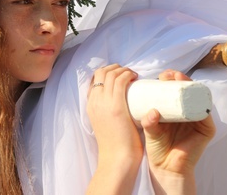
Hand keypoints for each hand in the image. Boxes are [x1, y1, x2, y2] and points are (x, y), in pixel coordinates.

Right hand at [86, 64, 142, 193]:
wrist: (116, 159)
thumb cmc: (115, 146)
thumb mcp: (105, 125)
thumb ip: (109, 114)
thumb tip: (122, 107)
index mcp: (90, 105)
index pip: (94, 80)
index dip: (106, 73)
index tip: (119, 76)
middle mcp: (94, 101)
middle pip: (100, 72)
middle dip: (114, 67)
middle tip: (127, 72)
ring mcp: (103, 102)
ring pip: (110, 73)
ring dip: (122, 69)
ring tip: (133, 75)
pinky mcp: (116, 105)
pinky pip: (120, 81)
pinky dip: (127, 74)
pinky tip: (135, 77)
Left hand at [141, 70, 215, 193]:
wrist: (165, 168)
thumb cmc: (156, 147)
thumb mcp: (149, 129)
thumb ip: (148, 121)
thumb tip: (152, 111)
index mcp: (174, 110)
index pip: (174, 90)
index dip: (169, 79)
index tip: (160, 75)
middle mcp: (187, 112)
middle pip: (187, 91)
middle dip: (179, 79)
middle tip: (168, 75)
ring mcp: (198, 120)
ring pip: (197, 98)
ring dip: (190, 87)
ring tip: (178, 79)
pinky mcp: (206, 129)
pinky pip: (206, 115)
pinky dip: (201, 106)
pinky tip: (194, 98)